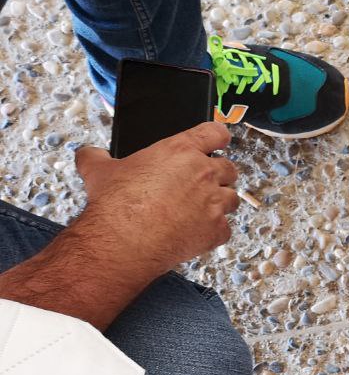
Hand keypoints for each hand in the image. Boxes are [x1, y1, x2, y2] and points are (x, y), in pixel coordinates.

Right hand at [73, 122, 238, 277]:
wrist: (123, 241)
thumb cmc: (114, 204)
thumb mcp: (98, 170)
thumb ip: (96, 156)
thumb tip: (89, 154)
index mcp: (180, 151)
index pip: (215, 132)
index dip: (218, 136)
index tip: (219, 141)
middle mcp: (203, 174)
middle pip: (229, 168)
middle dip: (220, 175)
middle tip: (203, 184)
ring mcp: (214, 203)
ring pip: (232, 198)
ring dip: (221, 202)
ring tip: (201, 209)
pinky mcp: (217, 230)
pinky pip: (225, 229)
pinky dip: (215, 231)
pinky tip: (197, 232)